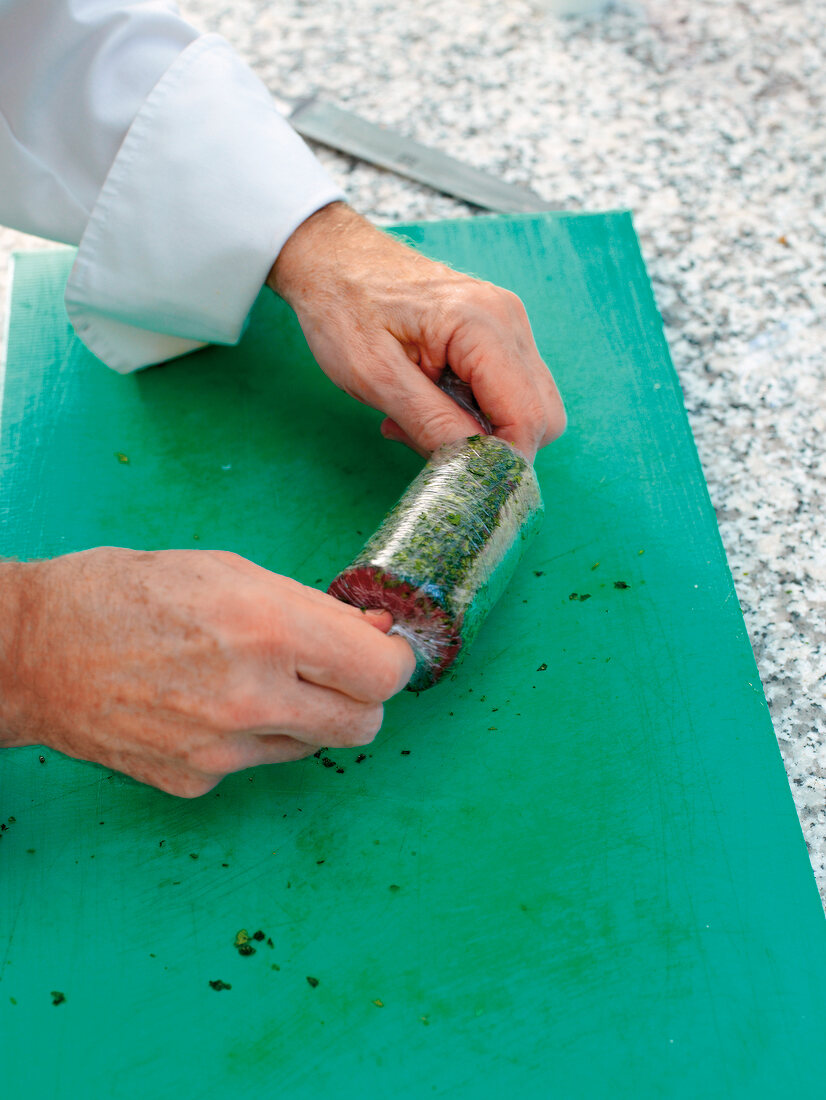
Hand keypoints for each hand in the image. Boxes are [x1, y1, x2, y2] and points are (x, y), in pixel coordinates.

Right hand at [0, 549, 414, 796]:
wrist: (33, 651)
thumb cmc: (126, 593)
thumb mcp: (230, 571)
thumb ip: (311, 607)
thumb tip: (374, 635)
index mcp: (267, 628)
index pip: (384, 674)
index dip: (392, 660)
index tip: (380, 651)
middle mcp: (252, 697)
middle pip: (364, 723)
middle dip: (359, 695)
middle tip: (330, 669)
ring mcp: (222, 751)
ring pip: (314, 746)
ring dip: (306, 715)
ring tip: (252, 678)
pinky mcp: (196, 783)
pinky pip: (257, 762)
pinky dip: (252, 738)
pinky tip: (208, 705)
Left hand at [268, 202, 565, 460]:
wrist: (332, 260)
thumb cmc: (344, 307)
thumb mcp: (374, 376)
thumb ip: (428, 422)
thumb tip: (471, 467)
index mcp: (483, 326)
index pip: (529, 418)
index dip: (501, 460)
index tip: (455, 473)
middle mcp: (508, 321)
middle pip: (542, 417)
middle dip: (494, 448)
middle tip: (430, 445)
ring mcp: (507, 325)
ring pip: (527, 409)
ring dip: (481, 432)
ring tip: (418, 420)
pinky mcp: (497, 334)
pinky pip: (507, 392)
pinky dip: (475, 413)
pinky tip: (429, 403)